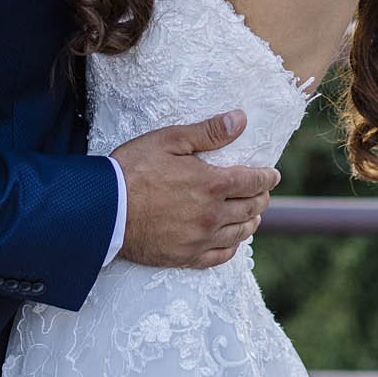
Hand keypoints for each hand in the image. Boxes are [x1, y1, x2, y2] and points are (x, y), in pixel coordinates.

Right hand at [111, 109, 280, 267]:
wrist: (104, 210)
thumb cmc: (133, 169)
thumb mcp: (169, 140)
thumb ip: (208, 132)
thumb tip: (240, 120)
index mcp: (211, 183)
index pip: (252, 181)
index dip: (266, 177)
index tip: (273, 174)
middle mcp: (212, 214)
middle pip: (250, 208)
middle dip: (261, 198)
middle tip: (263, 192)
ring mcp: (200, 239)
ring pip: (239, 233)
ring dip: (251, 222)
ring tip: (253, 215)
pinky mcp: (186, 257)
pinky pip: (220, 256)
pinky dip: (232, 247)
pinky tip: (232, 241)